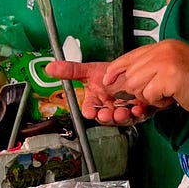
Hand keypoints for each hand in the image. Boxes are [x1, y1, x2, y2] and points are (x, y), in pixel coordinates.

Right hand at [46, 61, 168, 125]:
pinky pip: (138, 116)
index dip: (90, 112)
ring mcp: (123, 110)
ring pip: (120, 120)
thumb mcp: (91, 69)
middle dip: (106, 117)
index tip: (91, 111)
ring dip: (121, 117)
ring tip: (123, 110)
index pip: (89, 110)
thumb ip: (71, 70)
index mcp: (95, 100)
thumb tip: (50, 67)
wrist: (137, 69)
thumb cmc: (113, 73)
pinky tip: (138, 107)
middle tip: (107, 113)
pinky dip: (139, 113)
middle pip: (104, 118)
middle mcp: (108, 107)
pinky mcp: (138, 112)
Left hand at [101, 40, 188, 117]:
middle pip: (130, 74)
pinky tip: (172, 98)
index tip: (107, 79)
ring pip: (137, 85)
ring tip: (166, 95)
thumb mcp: (175, 66)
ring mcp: (166, 62)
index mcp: (163, 46)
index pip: (129, 56)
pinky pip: (149, 95)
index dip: (115, 69)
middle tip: (153, 95)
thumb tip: (131, 79)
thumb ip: (155, 67)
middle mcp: (163, 50)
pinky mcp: (170, 77)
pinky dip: (158, 102)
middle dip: (136, 90)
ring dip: (148, 96)